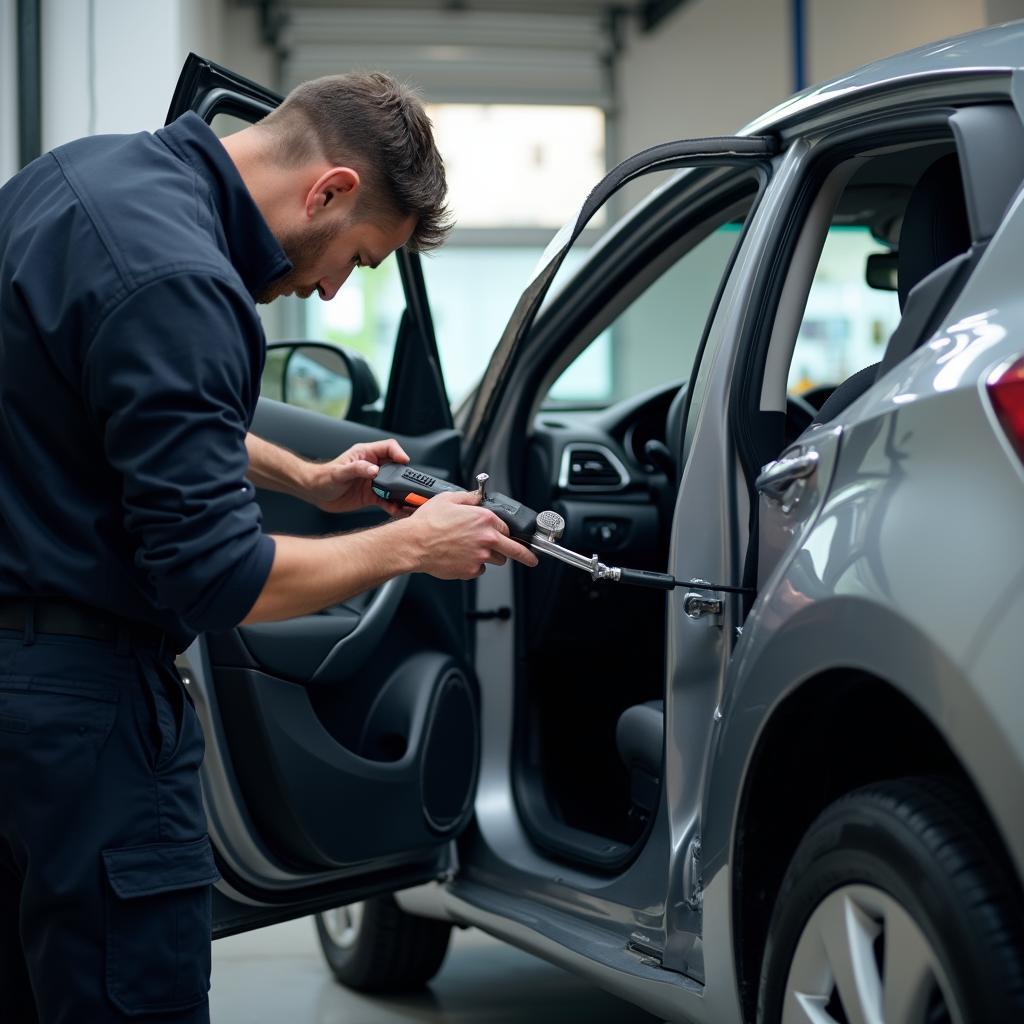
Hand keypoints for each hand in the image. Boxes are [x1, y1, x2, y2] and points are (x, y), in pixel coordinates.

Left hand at [308, 439, 409, 514]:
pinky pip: (387, 499)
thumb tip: (374, 469)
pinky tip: (395, 510)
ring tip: (406, 500)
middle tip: (409, 485)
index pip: (388, 448)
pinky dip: (393, 505)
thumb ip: (357, 469)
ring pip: (394, 485)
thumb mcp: (339, 472)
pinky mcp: (371, 495)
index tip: (404, 462)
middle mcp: (372, 467)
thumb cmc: (323, 477)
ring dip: (400, 493)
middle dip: (404, 476)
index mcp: (366, 454)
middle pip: (396, 467)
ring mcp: (373, 482)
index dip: (399, 453)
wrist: (314, 493)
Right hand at [400, 490, 538, 578]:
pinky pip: (479, 570)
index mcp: (485, 520)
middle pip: (513, 550)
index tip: (513, 536)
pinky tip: (460, 557)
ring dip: (490, 556)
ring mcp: (479, 557)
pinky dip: (473, 566)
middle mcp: (486, 539)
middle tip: (531, 558)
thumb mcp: (449, 499)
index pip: (507, 528)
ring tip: (472, 549)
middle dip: (524, 554)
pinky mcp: (470, 571)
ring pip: (496, 561)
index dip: (506, 531)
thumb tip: (478, 496)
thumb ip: (469, 498)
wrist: (413, 543)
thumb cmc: (427, 523)